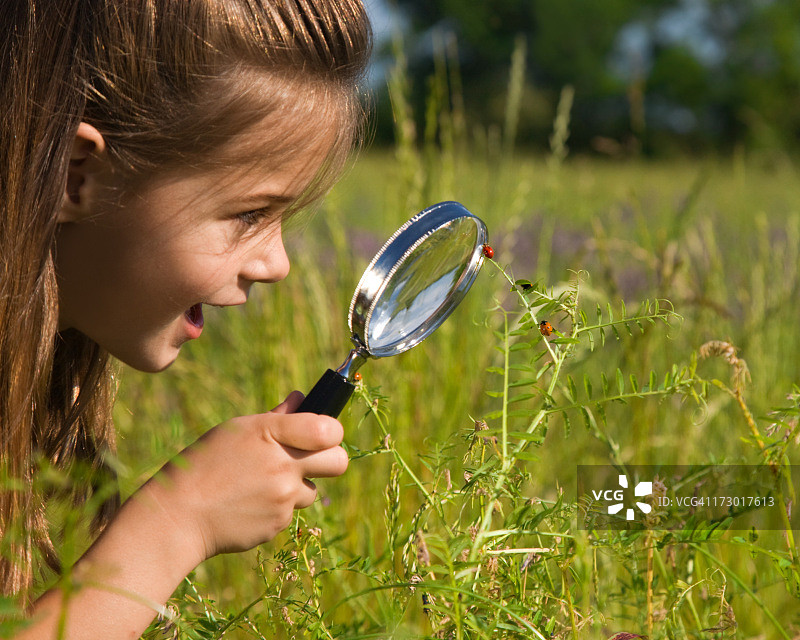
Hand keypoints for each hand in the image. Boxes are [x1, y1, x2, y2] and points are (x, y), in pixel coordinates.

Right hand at [139, 391, 346, 561]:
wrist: (179, 515)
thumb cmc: (205, 464)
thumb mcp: (237, 430)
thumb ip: (278, 417)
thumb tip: (301, 399)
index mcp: (272, 433)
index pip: (329, 430)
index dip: (332, 432)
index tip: (322, 435)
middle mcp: (283, 465)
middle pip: (339, 462)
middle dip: (331, 459)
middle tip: (312, 460)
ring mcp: (283, 497)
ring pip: (312, 491)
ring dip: (296, 487)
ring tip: (261, 485)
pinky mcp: (278, 523)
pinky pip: (289, 513)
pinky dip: (275, 508)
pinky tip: (249, 504)